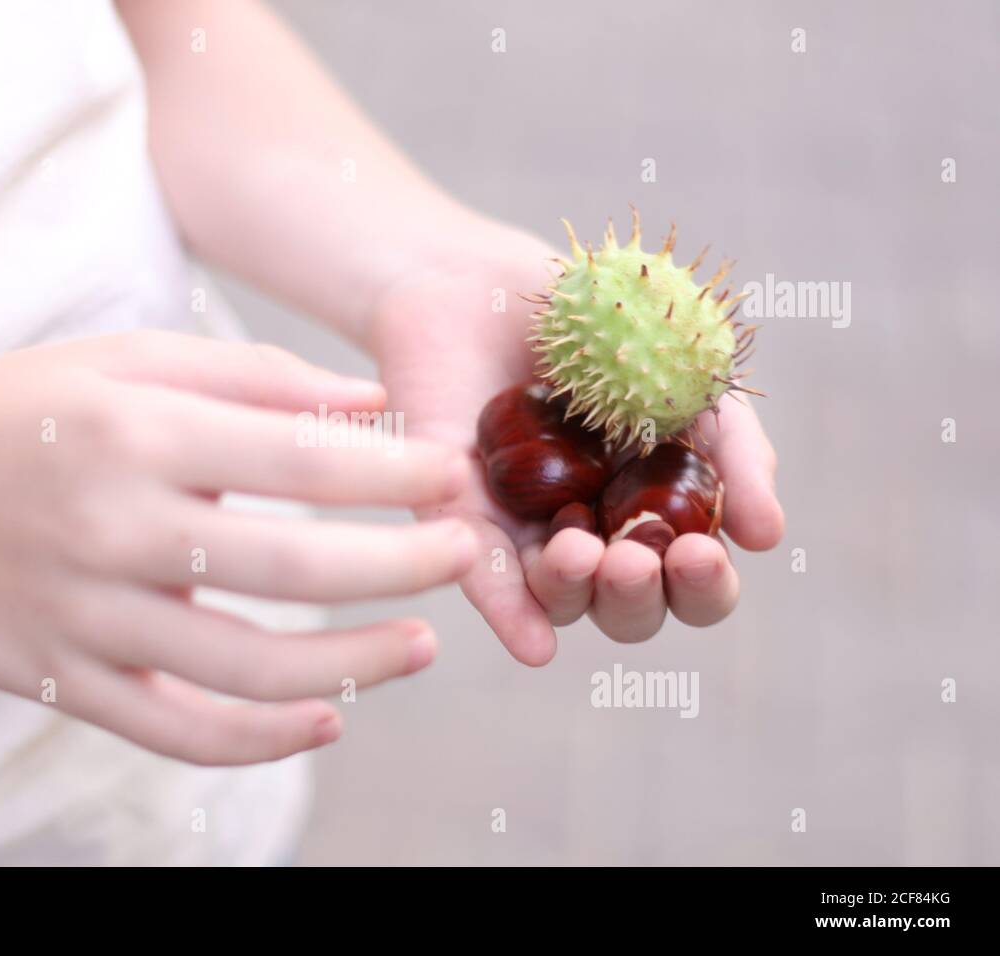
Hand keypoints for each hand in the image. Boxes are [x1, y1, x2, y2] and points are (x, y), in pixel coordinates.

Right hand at [0, 331, 475, 762]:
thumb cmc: (11, 411)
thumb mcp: (121, 360)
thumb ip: (250, 376)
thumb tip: (372, 403)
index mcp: (133, 433)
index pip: (299, 462)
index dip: (396, 473)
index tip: (455, 474)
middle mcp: (111, 529)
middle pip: (292, 569)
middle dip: (401, 564)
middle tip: (463, 552)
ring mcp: (85, 619)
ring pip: (247, 669)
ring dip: (354, 665)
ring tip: (423, 644)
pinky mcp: (65, 683)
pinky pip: (178, 733)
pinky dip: (263, 740)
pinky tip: (326, 720)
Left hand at [368, 237, 784, 661]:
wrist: (492, 274)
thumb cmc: (600, 328)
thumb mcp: (687, 378)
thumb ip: (732, 451)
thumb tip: (766, 536)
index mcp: (652, 509)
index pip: (690, 580)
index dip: (703, 587)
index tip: (698, 554)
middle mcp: (591, 533)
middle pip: (626, 608)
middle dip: (636, 598)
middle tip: (631, 558)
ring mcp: (523, 528)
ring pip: (557, 599)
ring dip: (576, 593)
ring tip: (580, 551)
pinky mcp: (456, 511)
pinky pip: (480, 571)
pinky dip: (508, 610)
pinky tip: (535, 645)